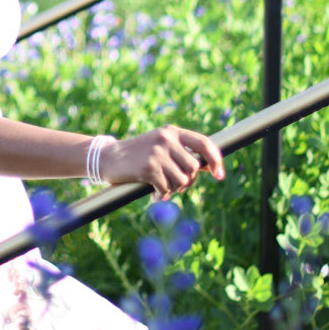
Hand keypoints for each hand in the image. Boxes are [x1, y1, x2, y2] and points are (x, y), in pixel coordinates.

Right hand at [97, 126, 224, 196]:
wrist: (109, 157)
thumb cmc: (138, 155)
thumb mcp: (161, 146)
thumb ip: (182, 153)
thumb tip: (207, 166)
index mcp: (172, 132)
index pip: (204, 143)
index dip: (216, 160)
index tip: (219, 175)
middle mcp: (167, 139)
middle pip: (194, 168)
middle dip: (188, 182)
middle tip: (174, 185)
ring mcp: (158, 153)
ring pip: (182, 181)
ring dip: (174, 190)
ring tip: (163, 189)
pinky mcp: (149, 167)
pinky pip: (167, 189)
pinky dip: (162, 196)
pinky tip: (154, 195)